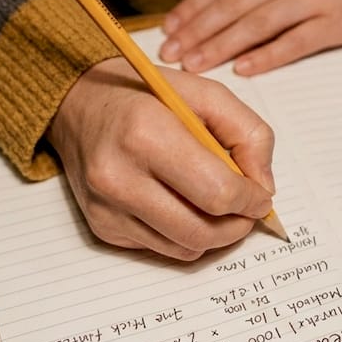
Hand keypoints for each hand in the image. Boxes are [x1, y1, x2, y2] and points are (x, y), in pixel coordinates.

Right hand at [47, 57, 276, 259]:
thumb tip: (263, 187)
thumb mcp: (204, 92)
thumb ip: (248, 133)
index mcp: (146, 134)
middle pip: (203, 230)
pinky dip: (184, 234)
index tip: (261, 195)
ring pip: (186, 248)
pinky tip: (180, 204)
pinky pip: (162, 248)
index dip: (251, 200)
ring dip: (214, 234)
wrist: (79, 105)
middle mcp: (119, 176)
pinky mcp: (102, 228)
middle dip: (238, 225)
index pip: (216, 192)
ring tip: (217, 205)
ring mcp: (107, 208)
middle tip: (247, 208)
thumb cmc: (144, 96)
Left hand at [159, 0, 341, 75]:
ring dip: (222, 46)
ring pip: (257, 24)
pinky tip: (243, 69)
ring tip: (197, 64)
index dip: (194, 7)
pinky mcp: (335, 22)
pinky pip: (294, 42)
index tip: (170, 28)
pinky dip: (267, 56)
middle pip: (234, 5)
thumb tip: (216, 9)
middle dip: (198, 31)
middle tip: (173, 53)